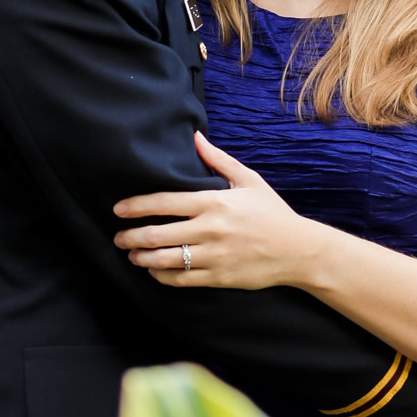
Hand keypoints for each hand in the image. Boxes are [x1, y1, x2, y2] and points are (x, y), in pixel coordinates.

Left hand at [113, 130, 317, 288]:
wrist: (297, 250)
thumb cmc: (271, 212)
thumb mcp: (248, 180)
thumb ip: (218, 160)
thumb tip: (196, 136)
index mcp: (214, 202)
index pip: (165, 203)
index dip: (137, 206)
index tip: (118, 209)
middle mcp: (210, 230)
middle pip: (157, 234)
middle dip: (130, 237)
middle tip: (118, 237)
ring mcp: (213, 256)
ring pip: (165, 260)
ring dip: (141, 258)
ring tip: (131, 254)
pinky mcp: (218, 278)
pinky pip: (180, 280)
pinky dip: (161, 276)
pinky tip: (154, 270)